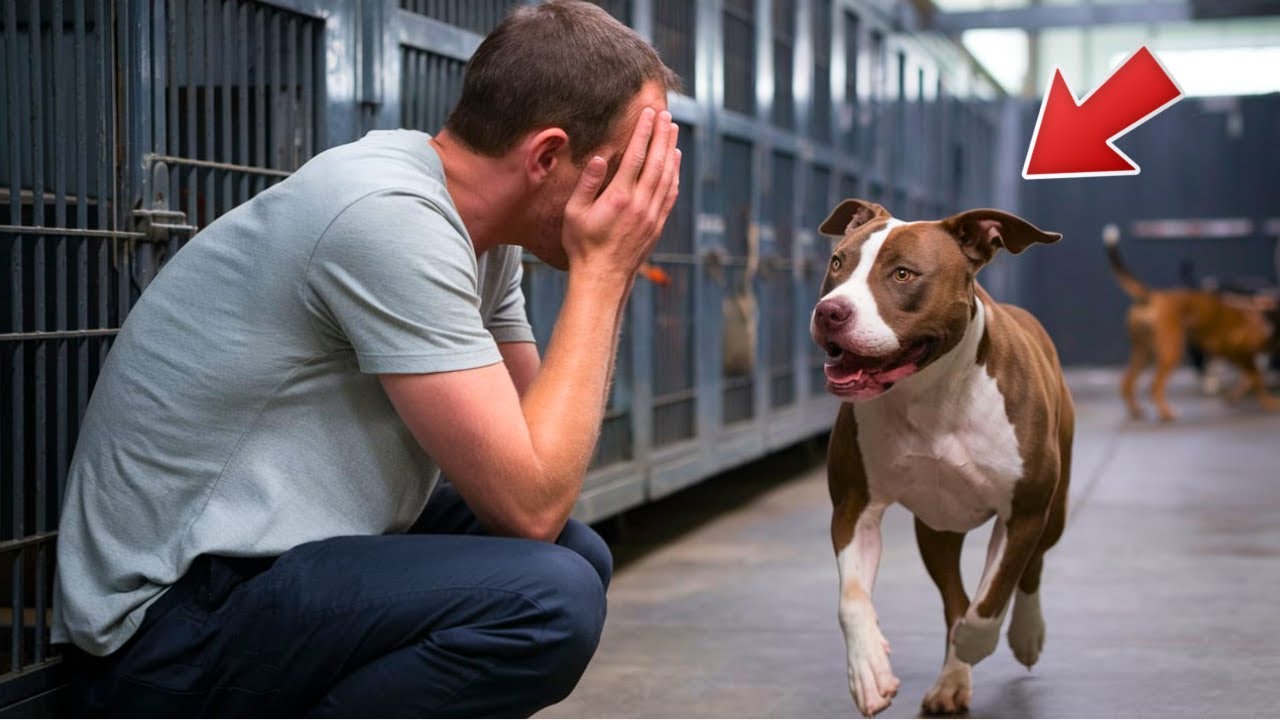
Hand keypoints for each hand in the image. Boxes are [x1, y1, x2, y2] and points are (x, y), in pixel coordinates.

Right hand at [561, 108, 680, 281]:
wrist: (604, 277)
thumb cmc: (583, 245)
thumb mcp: (575, 213)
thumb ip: (588, 184)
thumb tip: (600, 158)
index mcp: (619, 197)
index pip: (636, 156)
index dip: (644, 132)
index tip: (649, 113)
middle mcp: (640, 204)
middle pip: (656, 161)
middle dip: (662, 135)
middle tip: (666, 115)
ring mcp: (652, 215)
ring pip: (667, 176)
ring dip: (671, 150)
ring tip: (673, 131)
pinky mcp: (657, 224)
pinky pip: (670, 193)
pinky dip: (674, 174)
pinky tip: (674, 161)